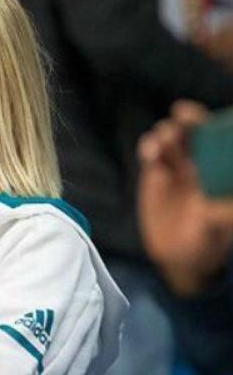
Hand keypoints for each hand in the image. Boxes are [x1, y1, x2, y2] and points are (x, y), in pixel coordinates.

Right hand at [139, 100, 232, 294]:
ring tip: (162, 145)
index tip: (202, 119)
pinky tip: (150, 154)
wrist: (179, 256)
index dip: (208, 123)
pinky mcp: (154, 175)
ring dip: (165, 134)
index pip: (216, 138)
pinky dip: (149, 147)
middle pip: (191, 131)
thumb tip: (227, 204)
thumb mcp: (218, 226)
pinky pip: (150, 153)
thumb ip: (222, 213)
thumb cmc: (209, 240)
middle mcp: (198, 162)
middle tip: (181, 119)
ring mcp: (175, 167)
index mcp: (218, 169)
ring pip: (169, 138)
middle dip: (186, 120)